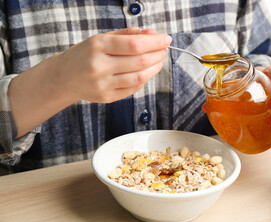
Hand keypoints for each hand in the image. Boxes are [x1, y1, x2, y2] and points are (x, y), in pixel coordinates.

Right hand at [8, 27, 170, 137]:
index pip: (134, 44)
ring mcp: (103, 84)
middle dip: (158, 54)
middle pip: (139, 61)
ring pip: (139, 78)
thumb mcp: (102, 38)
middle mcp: (99, 66)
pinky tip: (147, 72)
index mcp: (98, 46)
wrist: (63, 77)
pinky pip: (133, 88)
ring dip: (155, 68)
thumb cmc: (85, 54)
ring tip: (159, 60)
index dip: (154, 42)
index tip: (166, 39)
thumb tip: (152, 34)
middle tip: (164, 49)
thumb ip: (128, 35)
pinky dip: (144, 79)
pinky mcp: (107, 97)